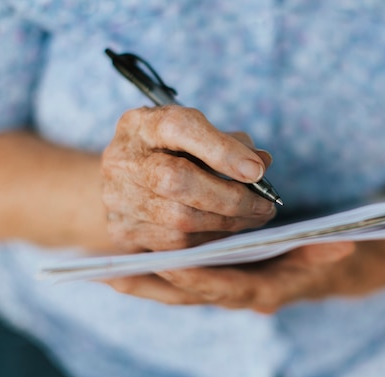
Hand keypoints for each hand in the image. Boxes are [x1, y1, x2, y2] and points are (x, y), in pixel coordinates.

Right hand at [101, 105, 276, 251]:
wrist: (122, 183)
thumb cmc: (170, 154)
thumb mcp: (196, 136)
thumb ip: (229, 143)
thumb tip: (262, 162)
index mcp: (142, 124)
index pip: (179, 128)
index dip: (221, 150)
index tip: (257, 171)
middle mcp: (123, 159)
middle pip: (176, 180)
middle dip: (230, 197)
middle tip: (265, 205)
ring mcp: (118, 198)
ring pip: (179, 220)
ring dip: (227, 222)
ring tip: (255, 218)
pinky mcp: (123, 232)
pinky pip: (175, 245)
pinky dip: (210, 238)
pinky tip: (229, 229)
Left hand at [105, 241, 368, 312]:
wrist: (314, 268)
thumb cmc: (314, 258)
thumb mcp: (318, 254)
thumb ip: (323, 252)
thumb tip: (341, 246)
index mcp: (260, 291)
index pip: (225, 289)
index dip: (199, 280)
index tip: (170, 268)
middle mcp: (234, 295)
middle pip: (188, 295)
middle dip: (154, 285)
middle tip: (115, 272)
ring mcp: (219, 288)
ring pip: (174, 291)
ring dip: (142, 281)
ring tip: (105, 268)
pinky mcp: (207, 278)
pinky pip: (172, 281)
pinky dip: (148, 273)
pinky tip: (118, 261)